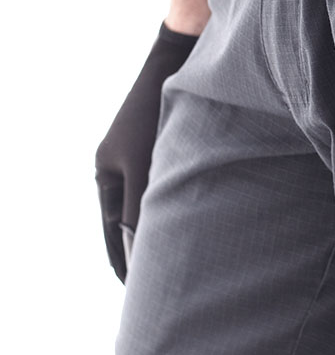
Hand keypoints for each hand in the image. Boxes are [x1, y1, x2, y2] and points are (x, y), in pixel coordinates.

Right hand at [94, 22, 198, 282]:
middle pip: (133, 220)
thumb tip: (137, 248)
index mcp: (108, 173)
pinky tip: (207, 223)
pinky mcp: (177, 149)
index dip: (124, 260)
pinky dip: (187, 207)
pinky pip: (179, 188)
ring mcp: (150, 158)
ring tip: (189, 261)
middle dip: (146, 249)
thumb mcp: (144, 165)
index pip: (113, 229)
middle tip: (164, 284)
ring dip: (170, 229)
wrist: (180, 63)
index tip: (137, 291)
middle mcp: (126, 167)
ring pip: (159, 205)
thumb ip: (138, 207)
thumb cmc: (157, 112)